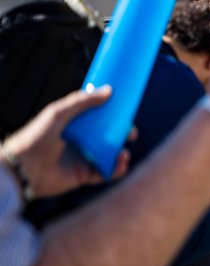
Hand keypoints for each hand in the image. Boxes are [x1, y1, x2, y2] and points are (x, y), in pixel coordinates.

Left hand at [2, 87, 130, 197]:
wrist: (23, 167)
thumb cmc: (36, 137)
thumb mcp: (58, 113)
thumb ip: (83, 101)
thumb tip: (109, 90)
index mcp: (73, 126)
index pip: (98, 118)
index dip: (113, 116)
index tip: (126, 112)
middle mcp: (79, 142)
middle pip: (108, 137)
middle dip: (123, 134)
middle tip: (131, 133)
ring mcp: (82, 159)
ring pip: (110, 155)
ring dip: (122, 153)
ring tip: (123, 152)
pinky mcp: (84, 175)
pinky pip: (106, 173)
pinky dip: (117, 169)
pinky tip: (121, 164)